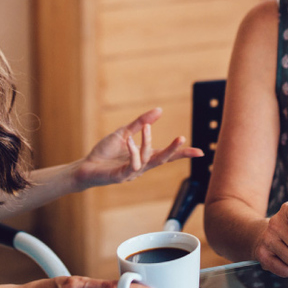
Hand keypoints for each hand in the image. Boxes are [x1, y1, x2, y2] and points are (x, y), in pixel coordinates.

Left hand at [75, 108, 202, 189]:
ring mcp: (132, 173)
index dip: (183, 153)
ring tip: (146, 128)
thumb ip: (141, 123)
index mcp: (144, 156)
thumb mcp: (124, 132)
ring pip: (147, 159)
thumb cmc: (105, 151)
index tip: (201, 152)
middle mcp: (142, 166)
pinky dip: (133, 152)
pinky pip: (132, 164)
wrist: (86, 166)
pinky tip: (130, 141)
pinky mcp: (122, 176)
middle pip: (163, 159)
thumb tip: (159, 110)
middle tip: (182, 138)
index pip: (167, 155)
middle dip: (173, 150)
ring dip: (148, 142)